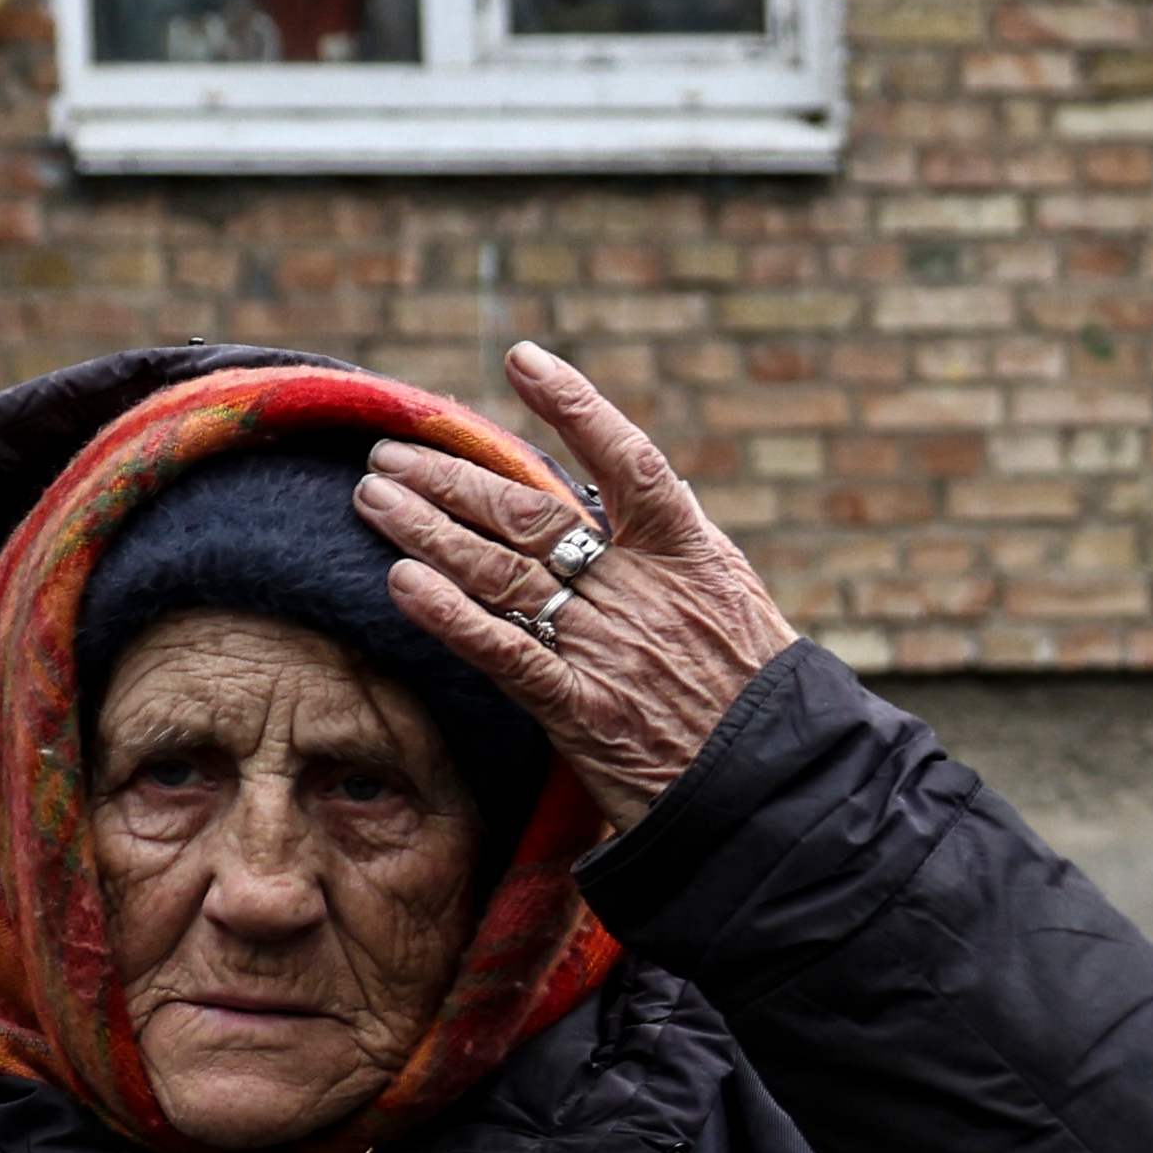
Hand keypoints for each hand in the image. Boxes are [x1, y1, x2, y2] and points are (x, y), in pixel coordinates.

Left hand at [353, 340, 804, 833]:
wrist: (778, 792)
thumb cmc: (760, 698)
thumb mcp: (740, 604)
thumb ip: (688, 544)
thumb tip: (662, 485)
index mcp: (688, 555)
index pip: (628, 460)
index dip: (577, 406)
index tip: (524, 360)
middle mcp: (641, 591)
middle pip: (532, 514)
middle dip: (452, 478)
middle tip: (391, 454)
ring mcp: (607, 649)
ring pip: (502, 572)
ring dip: (428, 529)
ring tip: (373, 498)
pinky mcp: (581, 711)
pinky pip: (503, 652)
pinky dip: (450, 614)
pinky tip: (402, 580)